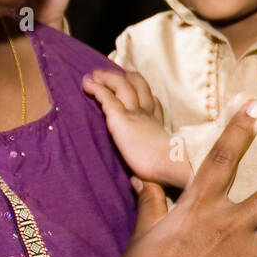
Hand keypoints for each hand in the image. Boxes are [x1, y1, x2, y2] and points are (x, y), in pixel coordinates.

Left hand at [83, 68, 188, 186]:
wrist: (169, 163)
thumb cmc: (166, 169)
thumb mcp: (158, 165)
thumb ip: (147, 170)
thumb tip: (137, 184)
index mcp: (158, 125)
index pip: (154, 105)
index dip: (147, 96)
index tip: (141, 91)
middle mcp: (148, 115)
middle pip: (141, 88)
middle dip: (130, 78)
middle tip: (120, 72)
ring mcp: (135, 113)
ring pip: (122, 86)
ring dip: (108, 77)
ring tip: (95, 74)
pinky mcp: (121, 116)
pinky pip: (107, 96)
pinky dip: (97, 88)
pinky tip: (87, 84)